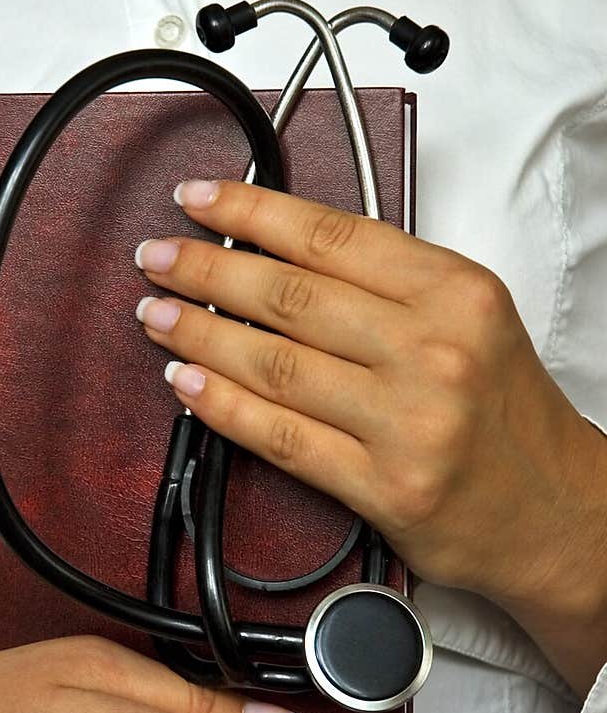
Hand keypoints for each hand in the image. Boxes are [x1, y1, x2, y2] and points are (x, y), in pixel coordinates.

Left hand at [134, 180, 606, 696]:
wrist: (555, 511)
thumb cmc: (505, 412)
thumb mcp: (471, 317)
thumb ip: (389, 282)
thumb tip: (281, 249)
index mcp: (456, 293)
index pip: (332, 236)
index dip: (251, 213)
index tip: (200, 200)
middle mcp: (433, 351)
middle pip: (291, 297)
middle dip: (206, 270)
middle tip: (158, 257)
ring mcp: (407, 423)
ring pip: (275, 365)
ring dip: (199, 336)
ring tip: (157, 315)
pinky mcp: (384, 488)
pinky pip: (282, 439)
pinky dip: (222, 408)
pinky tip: (186, 383)